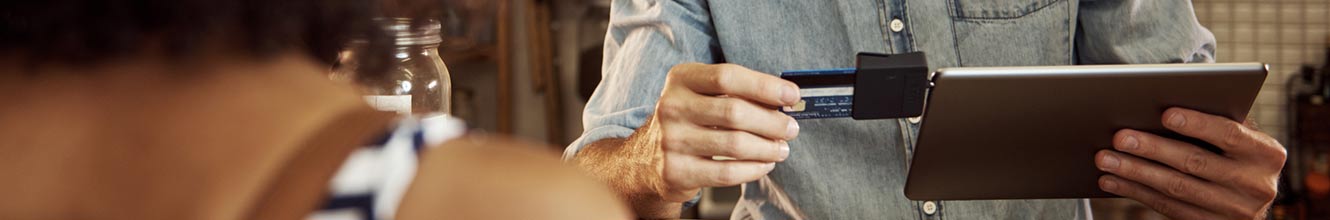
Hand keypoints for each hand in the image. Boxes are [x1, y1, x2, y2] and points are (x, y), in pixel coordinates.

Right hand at [637, 63, 800, 201]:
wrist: (646, 159)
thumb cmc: (688, 121)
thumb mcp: (703, 95)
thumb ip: (738, 94)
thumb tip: (784, 101)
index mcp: (681, 79)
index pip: (727, 76)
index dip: (764, 86)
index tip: (791, 95)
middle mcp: (671, 106)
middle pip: (734, 112)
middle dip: (772, 122)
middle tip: (790, 128)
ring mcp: (671, 140)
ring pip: (735, 144)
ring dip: (768, 147)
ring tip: (781, 148)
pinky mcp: (675, 171)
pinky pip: (727, 172)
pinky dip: (754, 169)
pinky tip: (764, 164)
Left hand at [1096, 107, 1285, 218]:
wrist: (1249, 201)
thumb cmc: (1234, 154)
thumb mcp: (1239, 139)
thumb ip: (1217, 120)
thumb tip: (1164, 98)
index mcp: (1267, 154)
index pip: (1230, 134)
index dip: (1198, 124)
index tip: (1165, 114)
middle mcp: (1256, 184)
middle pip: (1195, 163)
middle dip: (1153, 148)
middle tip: (1119, 137)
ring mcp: (1234, 210)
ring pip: (1176, 188)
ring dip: (1135, 171)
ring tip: (1104, 158)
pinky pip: (1167, 207)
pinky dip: (1135, 191)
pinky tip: (1111, 180)